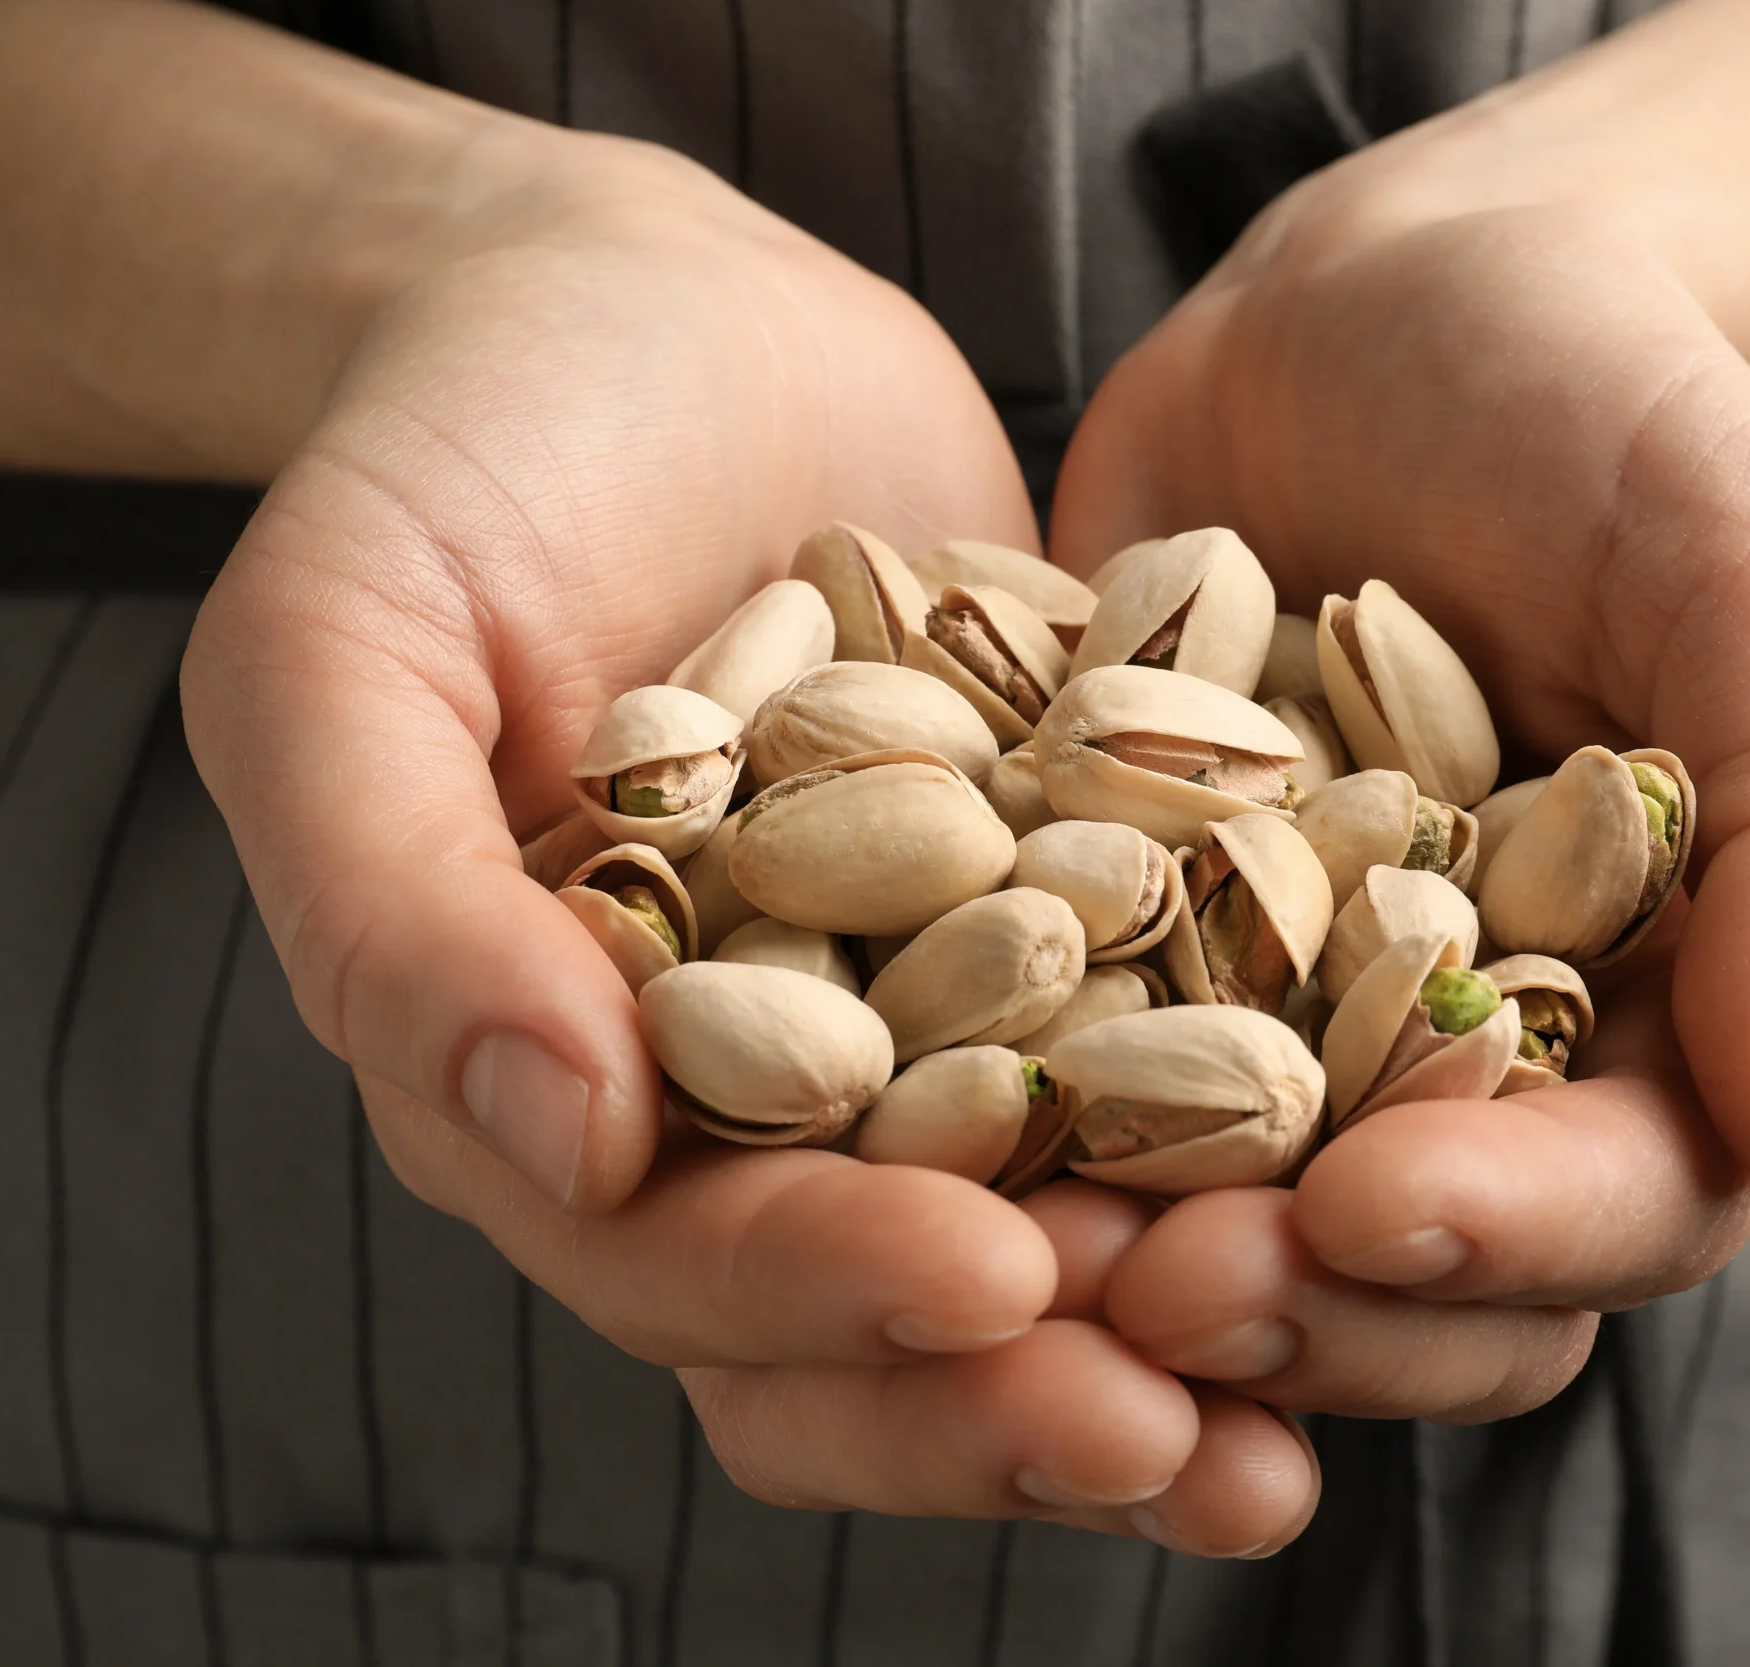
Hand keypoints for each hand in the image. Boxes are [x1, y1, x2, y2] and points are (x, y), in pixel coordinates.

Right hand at [180, 140, 1315, 1549]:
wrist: (639, 313)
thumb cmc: (444, 463)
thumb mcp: (338, 655)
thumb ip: (400, 909)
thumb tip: (561, 1137)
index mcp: (555, 1088)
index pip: (683, 1268)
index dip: (830, 1303)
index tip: (993, 1288)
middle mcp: (747, 1096)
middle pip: (884, 1317)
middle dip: (1029, 1389)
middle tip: (1197, 1435)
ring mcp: (919, 1009)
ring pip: (1051, 1230)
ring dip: (1180, 1329)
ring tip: (1320, 1396)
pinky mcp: (1067, 907)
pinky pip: (1177, 1043)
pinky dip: (1283, 1117)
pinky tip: (1411, 1147)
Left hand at [1051, 188, 1749, 1427]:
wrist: (1371, 303)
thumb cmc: (1602, 407)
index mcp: (1654, 1015)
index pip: (1619, 1198)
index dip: (1505, 1235)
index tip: (1371, 1216)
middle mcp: (1454, 1060)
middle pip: (1400, 1275)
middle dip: (1291, 1305)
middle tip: (1150, 1294)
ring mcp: (1261, 1018)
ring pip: (1204, 1218)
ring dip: (1110, 1264)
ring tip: (1004, 1256)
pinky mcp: (1094, 950)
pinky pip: (1026, 1067)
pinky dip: (960, 1118)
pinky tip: (865, 1126)